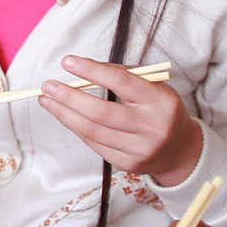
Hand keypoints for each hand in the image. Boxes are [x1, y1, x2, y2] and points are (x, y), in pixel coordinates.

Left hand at [40, 57, 201, 185]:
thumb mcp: (152, 87)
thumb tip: (80, 68)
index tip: (67, 62)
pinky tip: (64, 116)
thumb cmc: (158, 109)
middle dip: (69, 98)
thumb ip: (121, 75)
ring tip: (46, 100)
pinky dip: (76, 128)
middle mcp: (153, 127)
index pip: (122, 82)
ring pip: (92, 131)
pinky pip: (94, 144)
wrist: (179, 150)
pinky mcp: (128, 164)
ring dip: (64, 114)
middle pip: (101, 112)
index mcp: (161, 101)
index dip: (92, 71)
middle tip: (47, 86)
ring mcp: (141, 149)